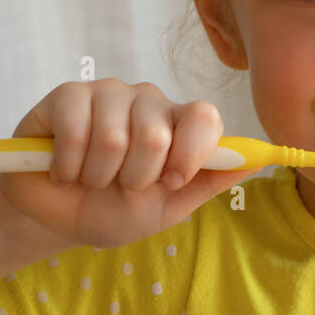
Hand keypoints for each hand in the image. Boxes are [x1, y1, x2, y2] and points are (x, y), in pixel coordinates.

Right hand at [0, 79, 257, 260]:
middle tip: (119, 186)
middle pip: (157, 132)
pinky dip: (67, 166)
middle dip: (135, 177)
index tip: (171, 182)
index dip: (191, 152)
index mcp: (179, 124)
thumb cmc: (113, 211)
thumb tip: (259, 161)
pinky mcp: (67, 96)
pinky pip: (75, 128)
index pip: (204, 117)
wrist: (55, 221)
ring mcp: (108, 94)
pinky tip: (63, 172)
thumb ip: (210, 181)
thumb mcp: (168, 207)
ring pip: (114, 136)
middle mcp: (149, 102)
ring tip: (90, 180)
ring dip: (98, 175)